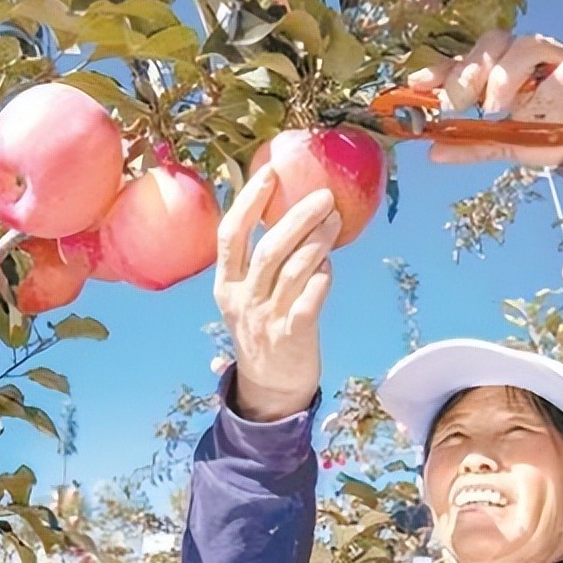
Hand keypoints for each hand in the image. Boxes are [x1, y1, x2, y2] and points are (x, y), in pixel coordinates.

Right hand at [214, 166, 341, 421]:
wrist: (269, 390)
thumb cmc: (264, 330)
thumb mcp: (248, 296)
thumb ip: (262, 261)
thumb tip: (292, 214)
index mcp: (226, 284)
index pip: (231, 235)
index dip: (249, 201)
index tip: (270, 172)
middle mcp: (243, 299)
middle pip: (267, 249)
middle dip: (296, 217)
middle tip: (323, 195)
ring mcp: (266, 319)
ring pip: (292, 271)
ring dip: (317, 242)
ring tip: (336, 220)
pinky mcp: (293, 337)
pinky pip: (309, 301)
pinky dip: (321, 279)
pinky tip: (330, 266)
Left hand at [409, 30, 562, 166]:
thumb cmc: (552, 136)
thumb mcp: (504, 145)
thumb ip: (471, 145)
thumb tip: (432, 152)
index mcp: (505, 70)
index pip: (469, 58)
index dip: (442, 68)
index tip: (417, 85)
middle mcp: (531, 58)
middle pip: (496, 42)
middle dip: (470, 69)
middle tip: (456, 101)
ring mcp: (561, 61)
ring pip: (530, 45)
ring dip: (505, 74)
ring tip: (493, 107)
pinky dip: (553, 84)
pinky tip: (539, 103)